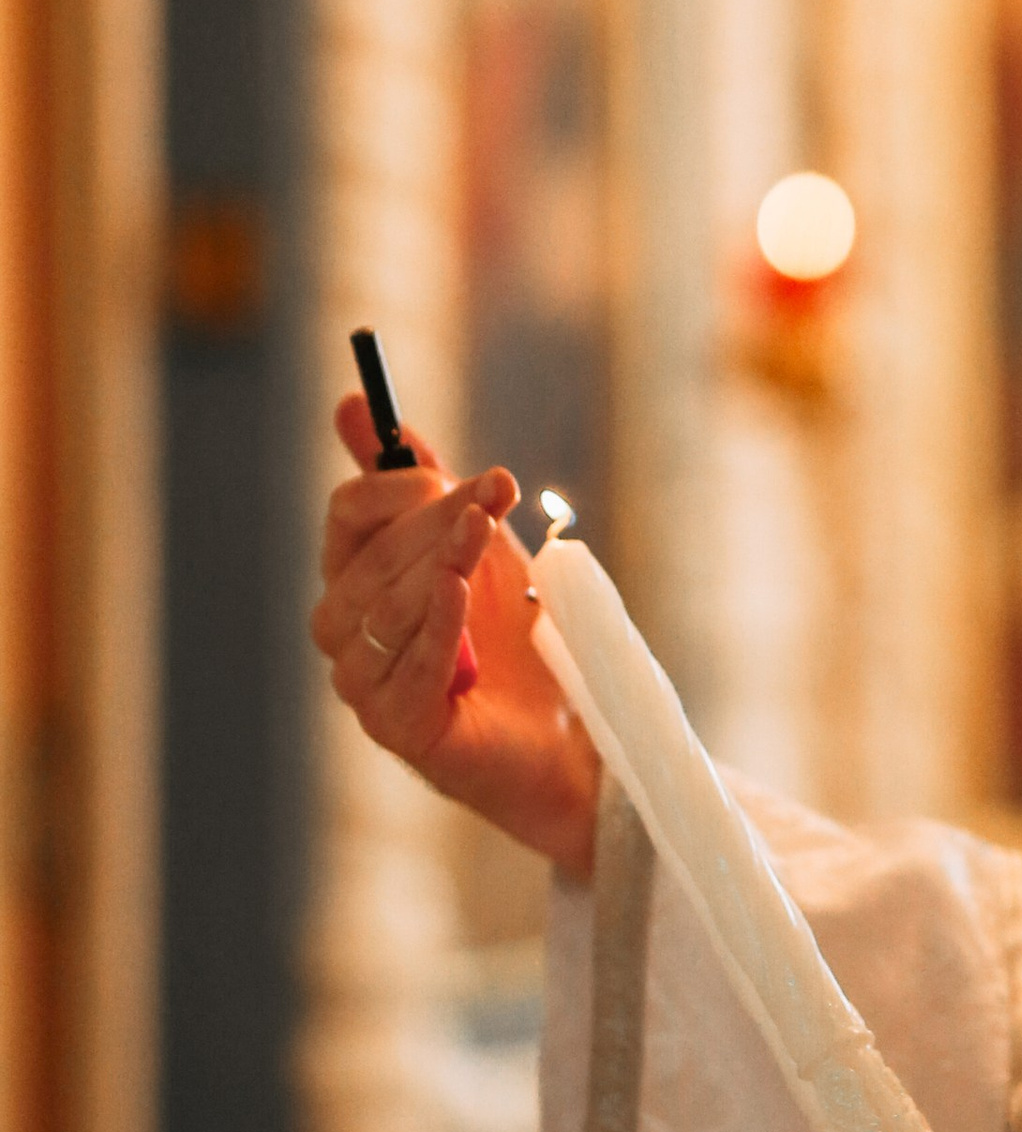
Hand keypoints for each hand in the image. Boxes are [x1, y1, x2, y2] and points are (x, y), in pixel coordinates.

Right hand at [311, 396, 601, 875]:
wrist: (567, 724)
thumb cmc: (513, 630)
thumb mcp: (476, 539)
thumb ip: (420, 479)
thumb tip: (353, 402)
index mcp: (355, 576)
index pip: (348, 514)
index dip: (399, 485)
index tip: (457, 471)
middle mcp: (345, 629)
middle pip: (371, 557)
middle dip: (437, 520)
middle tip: (495, 493)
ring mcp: (363, 683)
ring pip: (385, 610)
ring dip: (440, 564)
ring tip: (485, 537)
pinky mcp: (398, 729)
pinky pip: (408, 670)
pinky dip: (436, 628)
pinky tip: (459, 593)